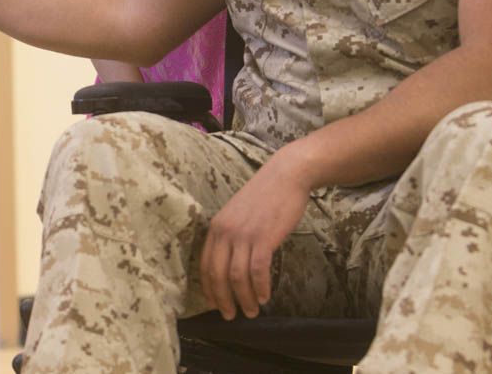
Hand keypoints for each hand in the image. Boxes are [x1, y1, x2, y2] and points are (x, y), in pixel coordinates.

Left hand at [199, 150, 311, 319]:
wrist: (285, 175)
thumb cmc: (265, 196)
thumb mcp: (238, 214)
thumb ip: (232, 236)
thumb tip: (231, 264)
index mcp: (216, 226)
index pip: (205, 265)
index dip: (209, 288)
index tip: (214, 304)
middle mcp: (225, 231)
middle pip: (217, 274)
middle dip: (222, 300)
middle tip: (230, 316)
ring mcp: (243, 234)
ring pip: (237, 277)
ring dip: (244, 298)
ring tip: (251, 311)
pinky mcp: (263, 237)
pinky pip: (257, 270)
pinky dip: (260, 287)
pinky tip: (265, 296)